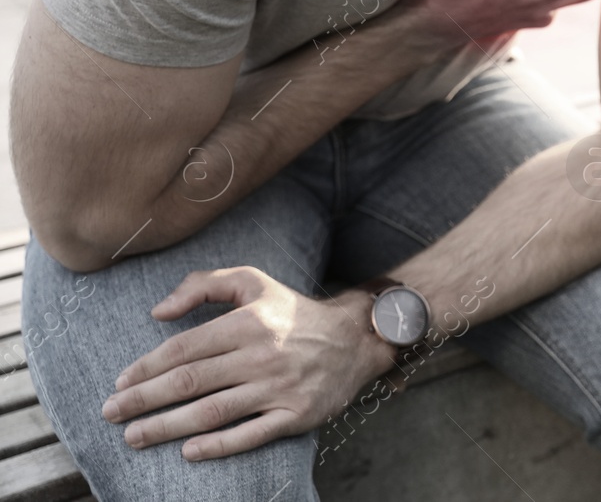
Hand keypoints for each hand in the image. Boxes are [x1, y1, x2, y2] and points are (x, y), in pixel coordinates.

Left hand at [101, 267, 393, 460]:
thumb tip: (158, 313)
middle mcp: (262, 355)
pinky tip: (188, 451)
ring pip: (212, 412)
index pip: (184, 348)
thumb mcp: (254, 282)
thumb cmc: (293, 312)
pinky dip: (218, 446)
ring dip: (167, 428)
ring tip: (135, 437)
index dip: (146, 368)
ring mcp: (280, 388)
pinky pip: (251, 435)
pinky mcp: (297, 414)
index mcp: (248, 322)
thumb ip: (203, 285)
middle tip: (111, 414)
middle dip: (143, 401)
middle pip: (190, 383)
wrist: (356, 338)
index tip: (119, 384)